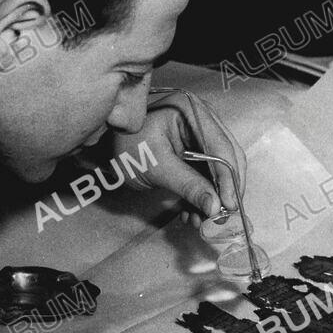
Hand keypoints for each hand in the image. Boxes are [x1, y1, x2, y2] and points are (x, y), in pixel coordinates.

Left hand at [111, 91, 246, 226]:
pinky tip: (192, 213)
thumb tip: (215, 207)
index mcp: (193, 111)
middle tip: (220, 219)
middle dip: (223, 191)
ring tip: (200, 222)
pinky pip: (206, 175)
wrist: (102, 145)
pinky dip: (201, 195)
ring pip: (218, 171)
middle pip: (227, 158)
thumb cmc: (123, 146)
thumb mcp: (156, 167)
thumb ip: (188, 186)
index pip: (222, 148)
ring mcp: (199, 134)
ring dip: (212, 198)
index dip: (229, 179)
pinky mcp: (193, 150)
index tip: (230, 206)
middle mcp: (202, 118)